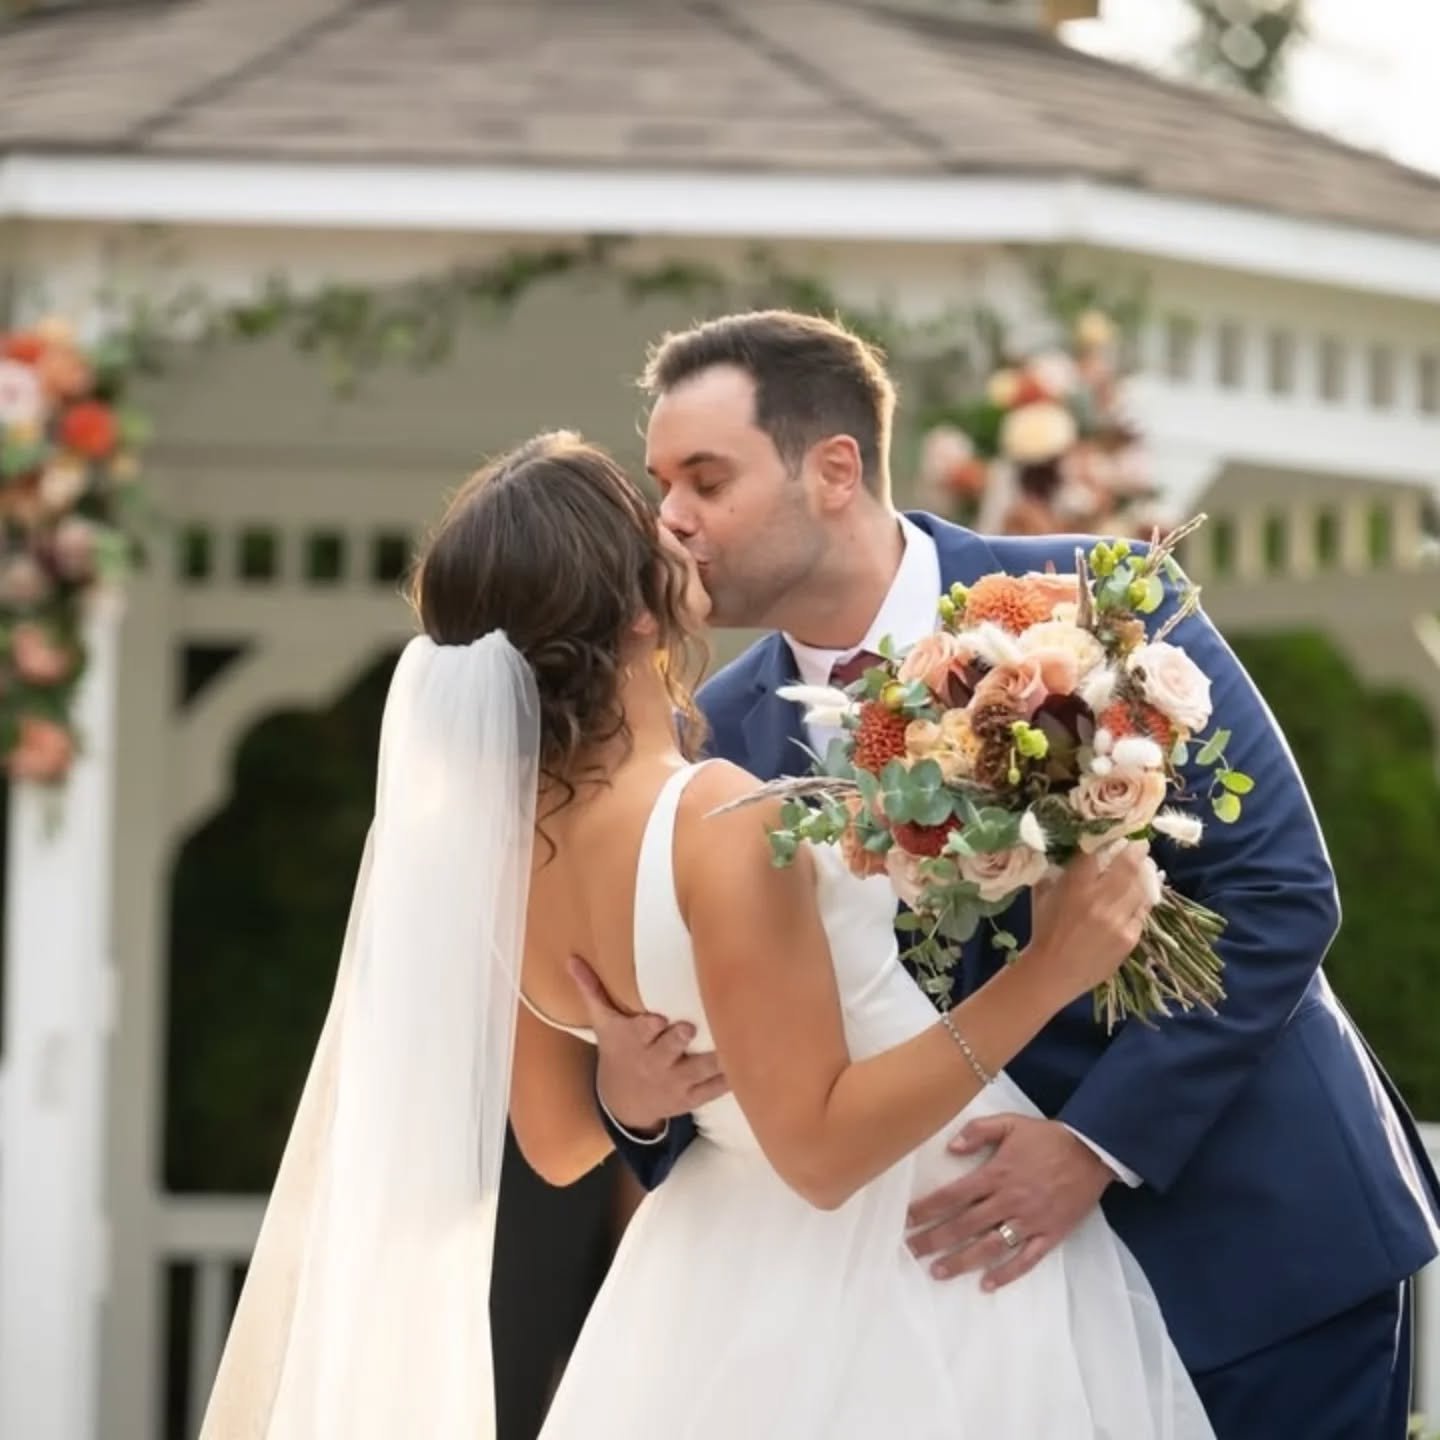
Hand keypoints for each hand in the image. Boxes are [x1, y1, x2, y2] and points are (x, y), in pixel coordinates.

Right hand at [568, 956, 728, 1133]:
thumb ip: (592, 989)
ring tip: (736, 1041)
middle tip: (690, 1028)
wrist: (624, 1102)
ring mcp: (676, 1082)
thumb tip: (572, 958)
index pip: (640, 1032)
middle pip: (669, 1051)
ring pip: (699, 1071)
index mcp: (634, 1042)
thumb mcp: (603, 1022)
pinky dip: (731, 1079)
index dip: (649, 1027)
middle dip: (678, 1040)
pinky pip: (714, 1089)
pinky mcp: (692, 1097)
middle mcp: (655, 1063)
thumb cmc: (619, 1049)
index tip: (658, 1018)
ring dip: (716, 1058)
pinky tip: (750, 1064)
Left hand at [905, 1115, 1111, 1289]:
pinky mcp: (1050, 1235)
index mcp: (996, 1174)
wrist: (1093, 1151)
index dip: (927, 1208)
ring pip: (990, 1246)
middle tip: (910, 1251)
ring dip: (962, 1261)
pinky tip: (986, 1285)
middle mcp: (1008, 1201)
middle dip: (934, 1238)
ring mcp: (1029, 1221)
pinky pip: (1026, 1259)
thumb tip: (950, 1147)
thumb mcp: (1011, 1122)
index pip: (953, 1195)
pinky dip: (1007, 1274)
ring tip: (937, 1272)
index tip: (906, 1220)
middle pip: (964, 1224)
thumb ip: (978, 1131)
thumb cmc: (1048, 1137)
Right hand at [1028, 841, 1156, 1001]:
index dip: (1107, 838)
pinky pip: (1142, 911)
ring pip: (1141, 887)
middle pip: (1127, 865)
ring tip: (1146, 865)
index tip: (1114, 833)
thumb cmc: (1044, 930)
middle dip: (1136, 851)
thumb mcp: (1041, 894)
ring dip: (1145, 873)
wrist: (1053, 972)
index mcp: (1075, 886)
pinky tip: (1143, 893)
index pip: (1096, 851)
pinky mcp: (1130, 936)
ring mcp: (1118, 919)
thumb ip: (1054, 870)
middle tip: (1140, 844)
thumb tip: (1066, 848)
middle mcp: (1100, 900)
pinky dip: (1143, 899)